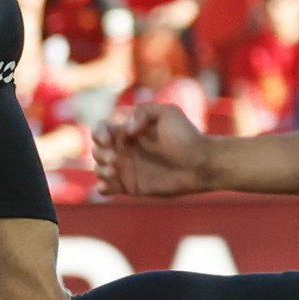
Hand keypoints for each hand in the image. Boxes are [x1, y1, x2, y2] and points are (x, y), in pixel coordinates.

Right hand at [95, 102, 217, 197]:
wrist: (201, 164)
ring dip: (101, 169)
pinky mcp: (131, 187)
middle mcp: (125, 149)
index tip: (109, 139)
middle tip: (115, 158)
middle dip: (100, 153)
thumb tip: (127, 129)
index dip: (99, 133)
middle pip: (97, 150)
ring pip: (99, 169)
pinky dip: (102, 186)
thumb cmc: (187, 136)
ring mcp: (127, 169)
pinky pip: (106, 188)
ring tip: (115, 170)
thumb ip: (144, 111)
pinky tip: (109, 185)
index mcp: (129, 131)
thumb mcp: (169, 113)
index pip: (102, 129)